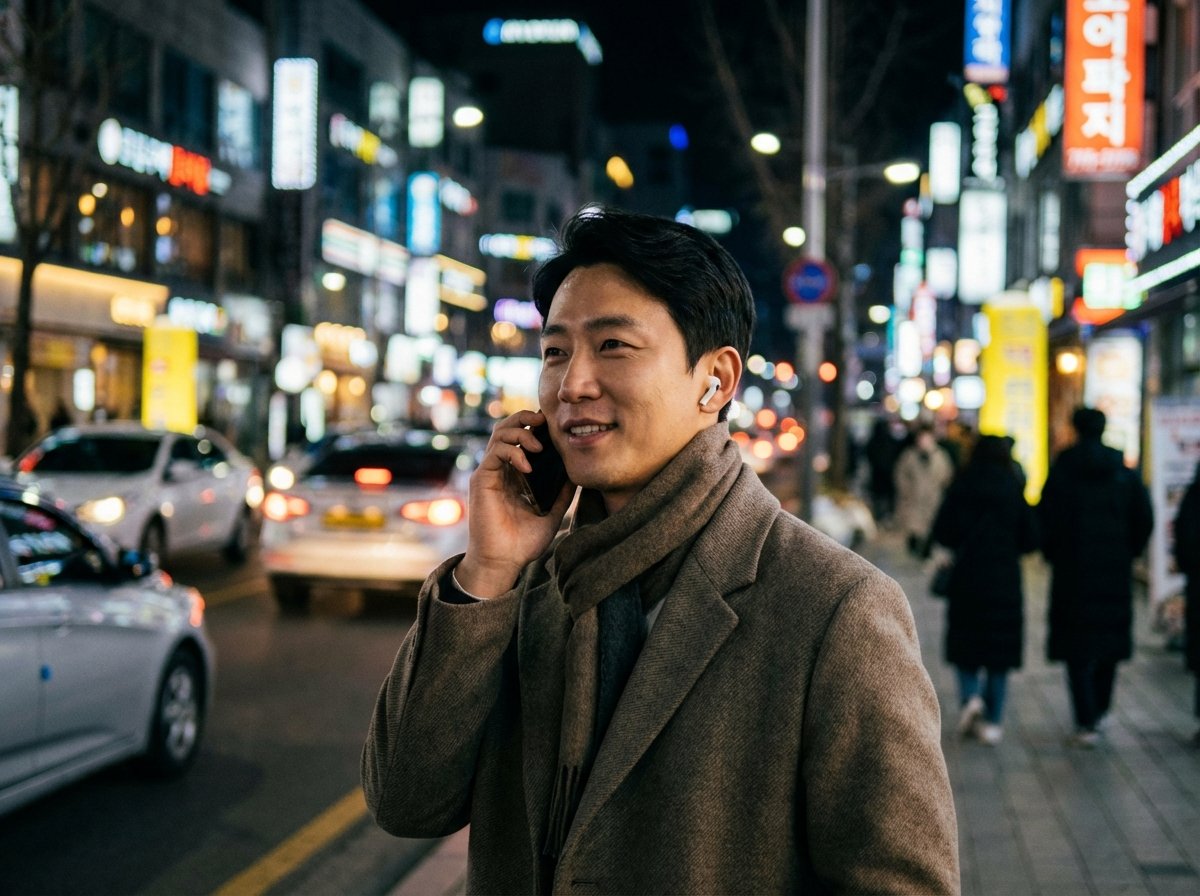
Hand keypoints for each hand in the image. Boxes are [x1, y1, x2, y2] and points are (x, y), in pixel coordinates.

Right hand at [456, 410, 574, 596]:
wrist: (503, 562)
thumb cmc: (523, 542)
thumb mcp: (552, 514)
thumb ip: (562, 494)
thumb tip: (578, 475)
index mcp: (515, 473)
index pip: (521, 437)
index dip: (535, 426)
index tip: (554, 426)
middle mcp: (501, 469)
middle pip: (507, 428)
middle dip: (525, 417)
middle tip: (544, 420)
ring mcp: (489, 473)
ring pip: (499, 434)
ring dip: (520, 432)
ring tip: (538, 446)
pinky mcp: (482, 480)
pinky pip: (495, 453)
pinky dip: (513, 452)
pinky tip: (528, 466)